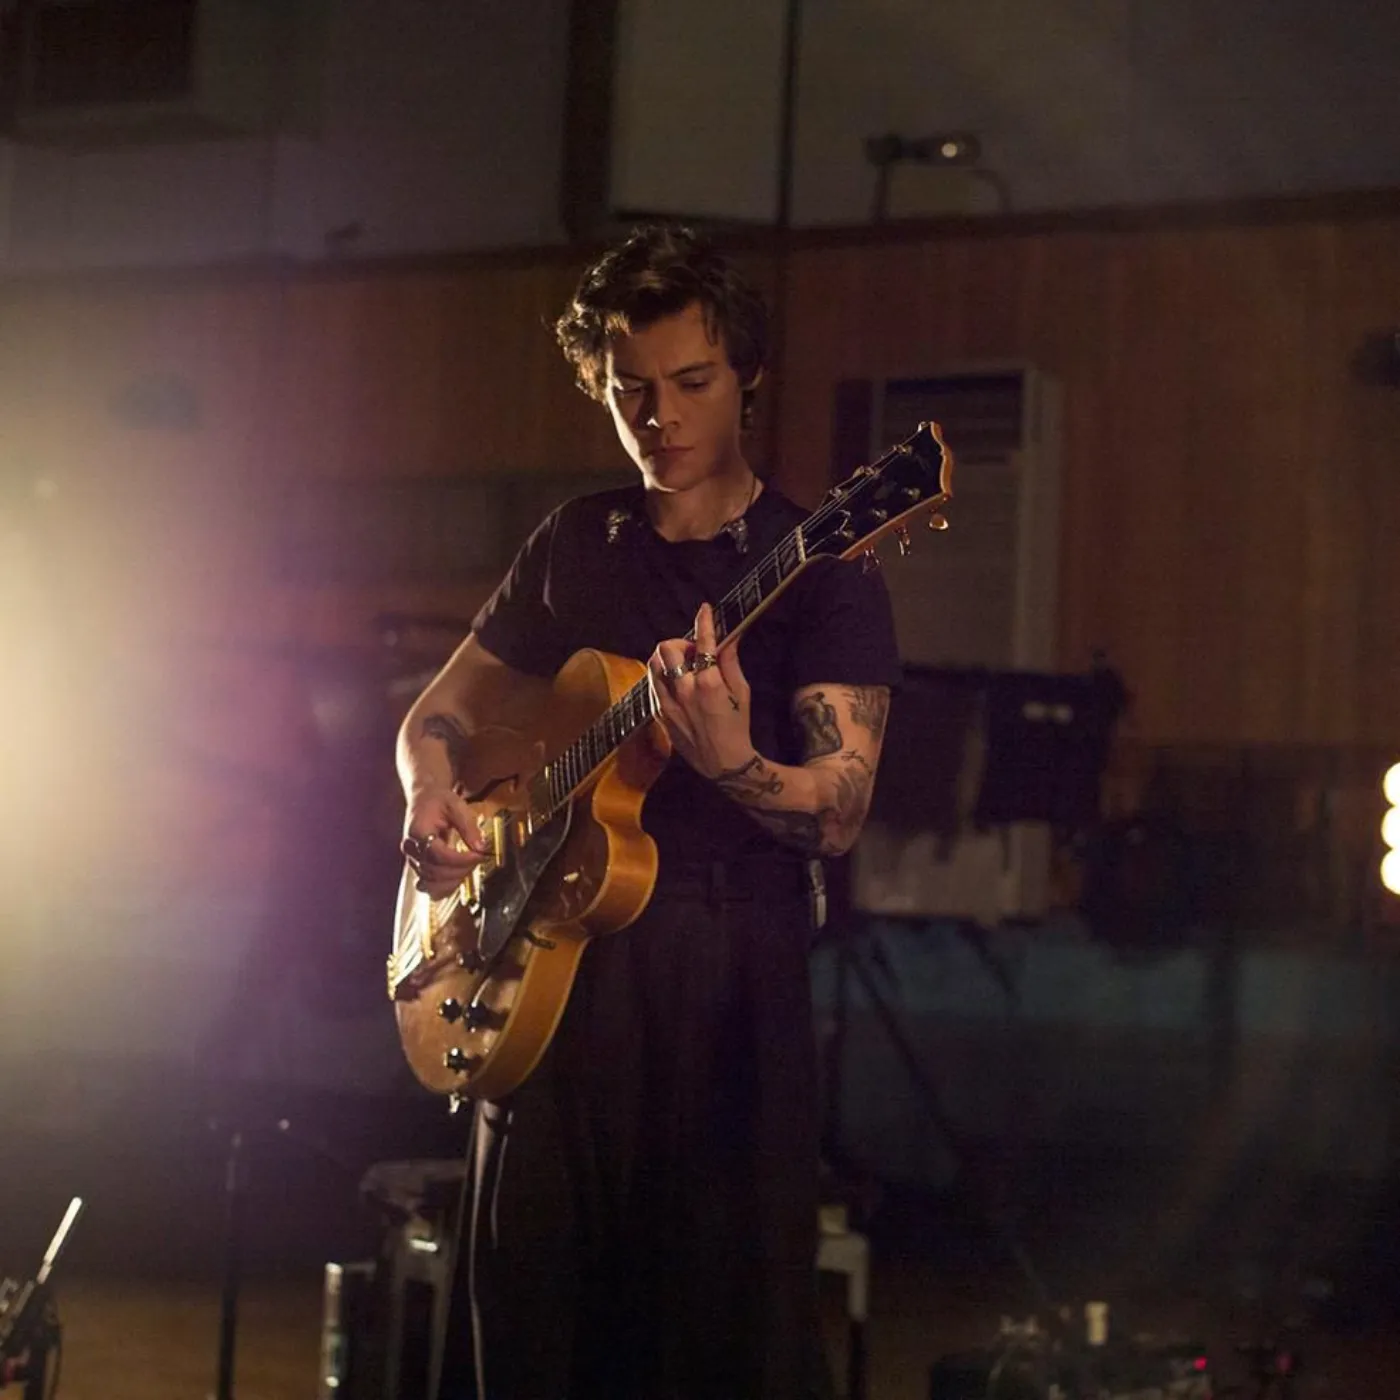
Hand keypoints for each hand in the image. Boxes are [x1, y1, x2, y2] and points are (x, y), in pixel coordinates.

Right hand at [401, 784, 490, 898]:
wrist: (424, 799)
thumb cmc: (439, 800)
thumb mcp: (456, 805)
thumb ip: (468, 826)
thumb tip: (480, 846)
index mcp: (418, 831)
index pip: (438, 854)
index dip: (460, 860)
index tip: (479, 855)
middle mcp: (411, 849)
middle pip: (434, 871)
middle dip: (460, 870)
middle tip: (478, 859)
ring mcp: (412, 859)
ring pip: (430, 883)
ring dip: (453, 881)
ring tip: (469, 867)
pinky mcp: (417, 866)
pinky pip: (427, 886)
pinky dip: (443, 887)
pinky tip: (457, 880)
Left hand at [648, 603, 753, 780]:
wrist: (723, 763)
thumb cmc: (738, 726)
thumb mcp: (741, 692)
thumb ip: (731, 662)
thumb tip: (729, 637)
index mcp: (709, 683)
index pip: (702, 643)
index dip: (704, 621)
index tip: (704, 609)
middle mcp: (684, 690)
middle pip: (667, 648)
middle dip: (679, 642)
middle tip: (693, 651)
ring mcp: (668, 703)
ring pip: (653, 664)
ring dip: (667, 657)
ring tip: (682, 665)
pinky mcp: (660, 714)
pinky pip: (652, 684)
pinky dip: (662, 675)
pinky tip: (675, 681)